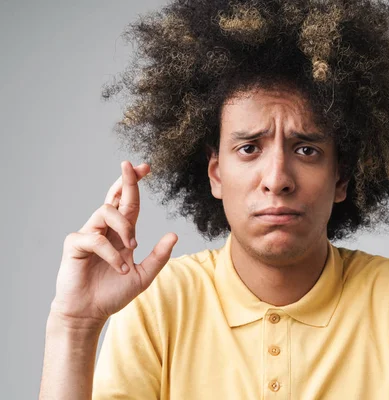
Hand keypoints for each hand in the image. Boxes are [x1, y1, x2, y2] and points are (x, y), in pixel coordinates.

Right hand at [51, 161, 177, 329]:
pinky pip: (95, 238)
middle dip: (125, 181)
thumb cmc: (113, 294)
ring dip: (125, 228)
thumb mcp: (143, 275)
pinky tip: (118, 267)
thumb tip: (174, 235)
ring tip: (132, 249)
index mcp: (121, 234)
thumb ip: (158, 256)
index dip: (135, 184)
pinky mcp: (74, 245)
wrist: (90, 313)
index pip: (129, 203)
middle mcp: (104, 229)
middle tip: (132, 166)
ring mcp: (88, 234)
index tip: (146, 167)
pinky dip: (110, 253)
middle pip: (115, 197)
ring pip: (106, 211)